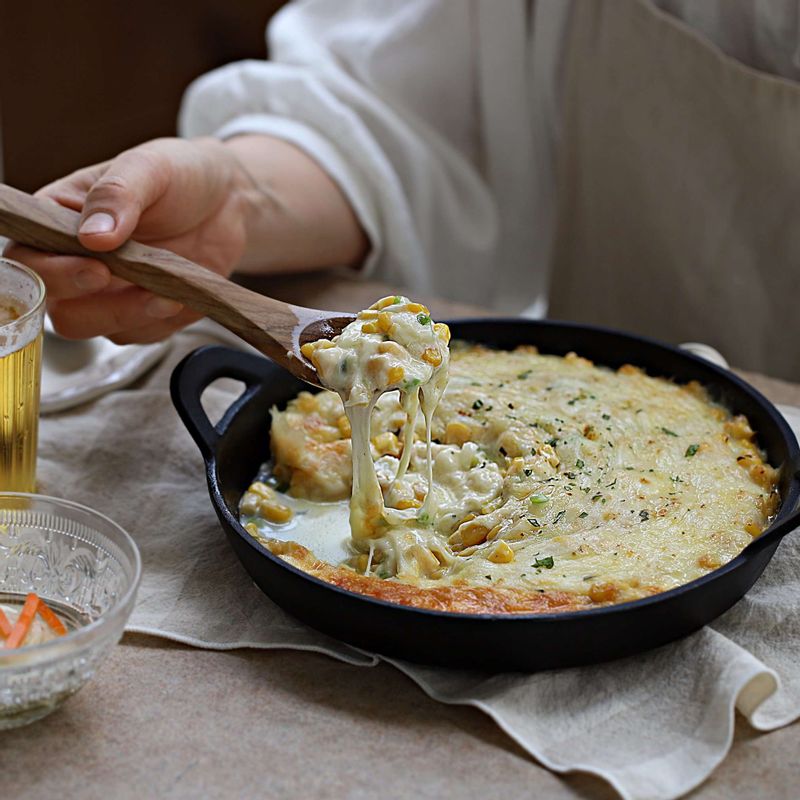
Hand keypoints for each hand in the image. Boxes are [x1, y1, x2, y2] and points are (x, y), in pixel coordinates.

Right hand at [4, 137, 249, 343]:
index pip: (28, 258)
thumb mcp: (149, 168)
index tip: (96, 268)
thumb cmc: (180, 175)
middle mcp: (76, 260)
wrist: (229, 201)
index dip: (53, 273)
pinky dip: (164, 322)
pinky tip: (183, 296)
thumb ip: (117, 195)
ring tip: (169, 292)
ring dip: (135, 316)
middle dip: (98, 305)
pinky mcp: (141, 313)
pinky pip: (142, 334)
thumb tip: (92, 235)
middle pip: (57, 307)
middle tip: (139, 286)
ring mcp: (108, 292)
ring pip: (98, 327)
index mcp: (60, 219)